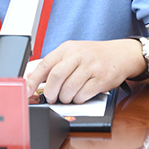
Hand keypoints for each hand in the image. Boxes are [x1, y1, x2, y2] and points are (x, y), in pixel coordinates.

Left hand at [25, 39, 143, 103]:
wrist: (121, 54)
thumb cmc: (93, 56)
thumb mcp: (73, 53)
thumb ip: (54, 63)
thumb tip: (31, 76)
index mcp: (67, 48)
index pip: (45, 64)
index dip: (33, 79)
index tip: (27, 90)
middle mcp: (78, 55)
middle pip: (56, 77)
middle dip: (50, 92)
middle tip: (51, 98)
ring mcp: (90, 67)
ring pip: (69, 88)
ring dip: (65, 98)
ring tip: (67, 97)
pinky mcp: (101, 79)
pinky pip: (83, 95)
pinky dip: (78, 99)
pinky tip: (79, 96)